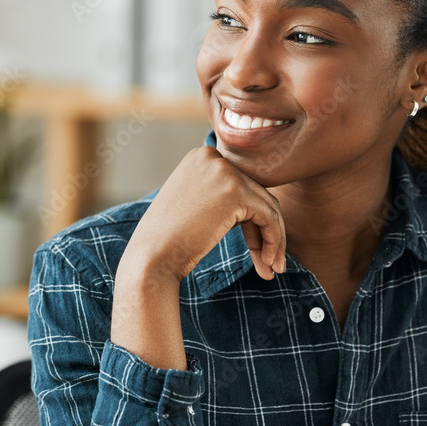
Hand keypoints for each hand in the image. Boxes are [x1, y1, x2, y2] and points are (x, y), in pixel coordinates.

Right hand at [125, 145, 286, 282]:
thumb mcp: (194, 204)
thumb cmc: (168, 239)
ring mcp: (225, 171)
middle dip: (266, 231)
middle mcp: (213, 157)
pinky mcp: (236, 190)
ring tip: (273, 269)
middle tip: (269, 264)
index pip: (242, 185)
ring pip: (268, 205)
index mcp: (201, 157)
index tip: (255, 249)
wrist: (152, 256)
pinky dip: (274, 240)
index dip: (251, 220)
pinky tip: (267, 263)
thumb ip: (221, 195)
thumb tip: (260, 206)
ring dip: (274, 239)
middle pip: (257, 194)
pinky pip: (269, 217)